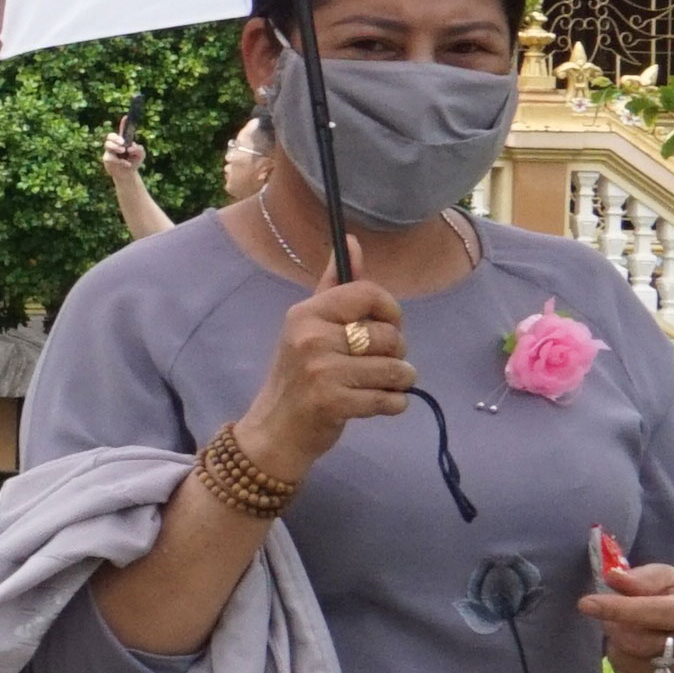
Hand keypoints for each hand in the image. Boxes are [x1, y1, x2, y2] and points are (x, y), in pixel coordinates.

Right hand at [99, 127, 147, 177]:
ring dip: (116, 147)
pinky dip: (119, 160)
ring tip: (123, 151)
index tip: (126, 117)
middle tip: (123, 142)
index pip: (123, 130)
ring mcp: (110, 151)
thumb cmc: (134, 161)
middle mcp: (115, 144)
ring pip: (107, 144)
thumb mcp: (141, 155)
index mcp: (124, 140)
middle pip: (110, 136)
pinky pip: (110, 157)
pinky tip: (127, 163)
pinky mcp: (107, 159)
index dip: (124, 123)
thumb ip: (139, 149)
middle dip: (115, 138)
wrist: (128, 174)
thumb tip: (131, 147)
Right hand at [241, 277, 416, 475]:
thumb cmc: (297, 376)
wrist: (275, 430)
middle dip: (396, 354)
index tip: (385, 327)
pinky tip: (376, 404)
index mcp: (307, 313)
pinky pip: (390, 398)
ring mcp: (321, 370)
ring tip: (380, 386)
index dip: (390, 311)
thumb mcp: (308, 326)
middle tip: (375, 365)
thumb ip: (334, 286)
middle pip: (388, 335)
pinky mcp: (333, 403)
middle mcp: (312, 337)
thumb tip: (352, 242)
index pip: (368, 293)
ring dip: (398, 382)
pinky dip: (393, 404)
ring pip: (395, 368)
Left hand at [579, 561, 673, 672]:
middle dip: (612, 624)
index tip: (586, 603)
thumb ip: (646, 577)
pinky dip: (620, 660)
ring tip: (623, 629)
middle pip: (636, 640)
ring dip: (614, 642)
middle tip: (609, 613)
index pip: (653, 612)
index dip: (617, 608)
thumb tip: (613, 577)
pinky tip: (630, 648)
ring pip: (629, 661)